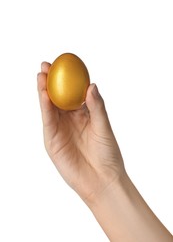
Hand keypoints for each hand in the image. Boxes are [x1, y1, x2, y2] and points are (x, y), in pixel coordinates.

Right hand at [37, 62, 124, 202]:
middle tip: (46, 65)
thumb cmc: (108, 154)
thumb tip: (92, 85)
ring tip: (41, 75)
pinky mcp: (52, 140)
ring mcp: (60, 129)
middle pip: (57, 97)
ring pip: (49, 106)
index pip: (72, 93)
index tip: (64, 63)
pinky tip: (44, 94)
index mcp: (83, 115)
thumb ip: (97, 106)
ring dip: (44, 91)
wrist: (102, 180)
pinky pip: (48, 120)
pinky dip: (45, 107)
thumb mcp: (104, 126)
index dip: (67, 79)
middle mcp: (70, 120)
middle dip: (50, 81)